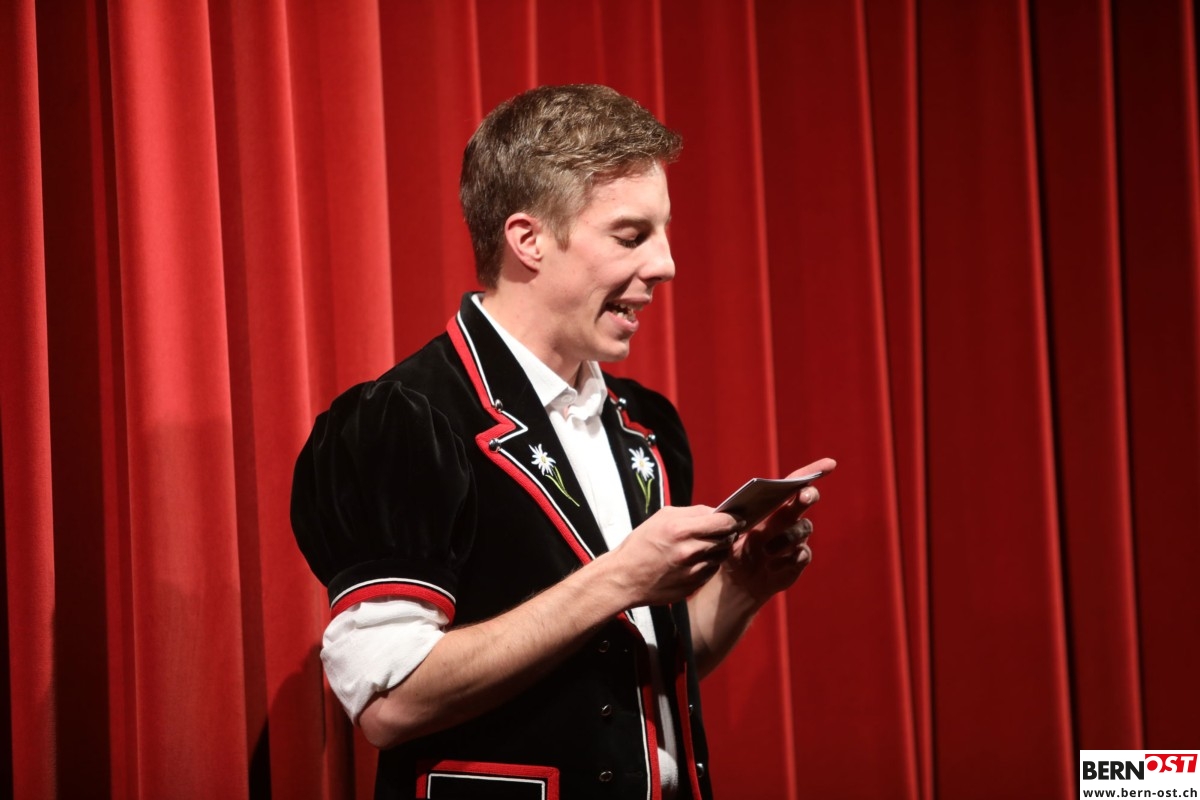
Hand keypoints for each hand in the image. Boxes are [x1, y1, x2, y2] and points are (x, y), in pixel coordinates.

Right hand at [605, 505, 743, 606]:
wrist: (625, 578)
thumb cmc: (641, 544)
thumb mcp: (662, 518)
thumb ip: (692, 513)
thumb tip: (716, 512)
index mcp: (680, 529)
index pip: (723, 521)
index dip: (733, 518)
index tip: (736, 518)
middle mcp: (690, 551)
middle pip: (726, 538)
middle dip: (728, 533)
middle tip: (724, 530)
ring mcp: (693, 571)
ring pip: (721, 555)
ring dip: (718, 549)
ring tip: (703, 546)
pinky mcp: (693, 585)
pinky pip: (712, 570)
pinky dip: (709, 564)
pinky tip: (694, 561)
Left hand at [722, 458, 835, 604]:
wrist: (738, 581)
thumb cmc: (732, 550)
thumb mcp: (725, 534)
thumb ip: (725, 521)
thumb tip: (719, 513)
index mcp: (771, 505)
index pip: (793, 483)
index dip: (812, 472)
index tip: (830, 464)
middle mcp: (787, 519)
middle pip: (803, 501)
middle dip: (806, 495)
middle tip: (803, 496)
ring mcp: (795, 540)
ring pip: (802, 529)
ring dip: (786, 538)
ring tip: (766, 551)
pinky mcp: (798, 561)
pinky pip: (802, 555)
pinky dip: (788, 560)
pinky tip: (772, 566)